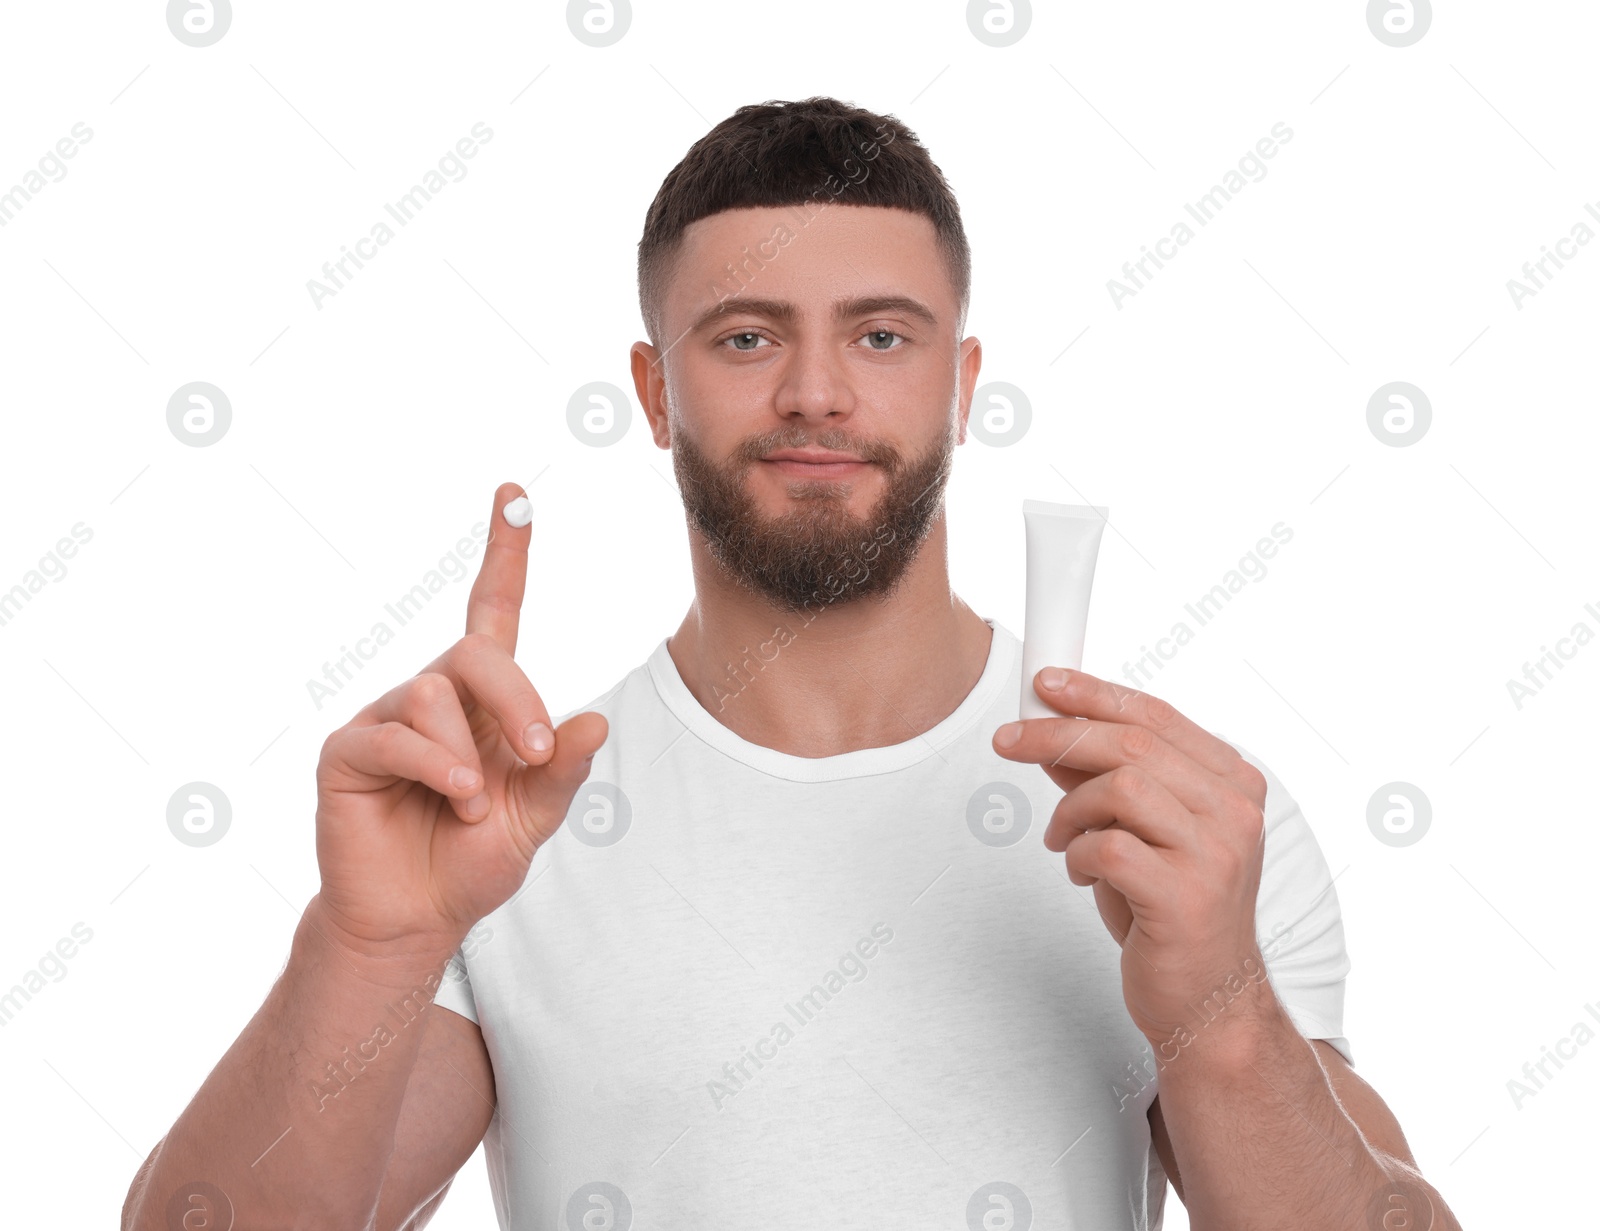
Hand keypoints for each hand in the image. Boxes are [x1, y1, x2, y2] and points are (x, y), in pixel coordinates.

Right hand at [312, 481, 608, 955]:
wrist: (416, 920)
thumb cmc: (473, 860)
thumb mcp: (535, 817)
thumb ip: (563, 771)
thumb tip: (597, 720)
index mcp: (482, 700)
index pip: (492, 608)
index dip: (504, 552)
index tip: (514, 494)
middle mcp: (432, 695)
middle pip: (475, 653)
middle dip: (516, 699)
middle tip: (537, 752)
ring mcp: (385, 719)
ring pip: (433, 695)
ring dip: (466, 752)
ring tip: (470, 802)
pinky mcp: (347, 752)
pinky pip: (392, 736)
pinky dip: (432, 765)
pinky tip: (450, 798)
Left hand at [992, 668, 1269, 1044]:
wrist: (1208, 1001)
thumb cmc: (1170, 913)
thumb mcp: (1140, 831)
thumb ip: (1105, 779)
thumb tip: (1053, 728)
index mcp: (1233, 783)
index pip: (1157, 716)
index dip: (1094, 694)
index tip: (1044, 684)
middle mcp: (1235, 811)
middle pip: (1133, 744)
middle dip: (1057, 734)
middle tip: (1007, 741)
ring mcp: (1216, 854)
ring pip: (1121, 787)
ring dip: (1071, 809)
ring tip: (1062, 839)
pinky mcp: (1186, 896)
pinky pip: (1108, 846)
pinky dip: (1078, 853)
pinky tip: (1081, 871)